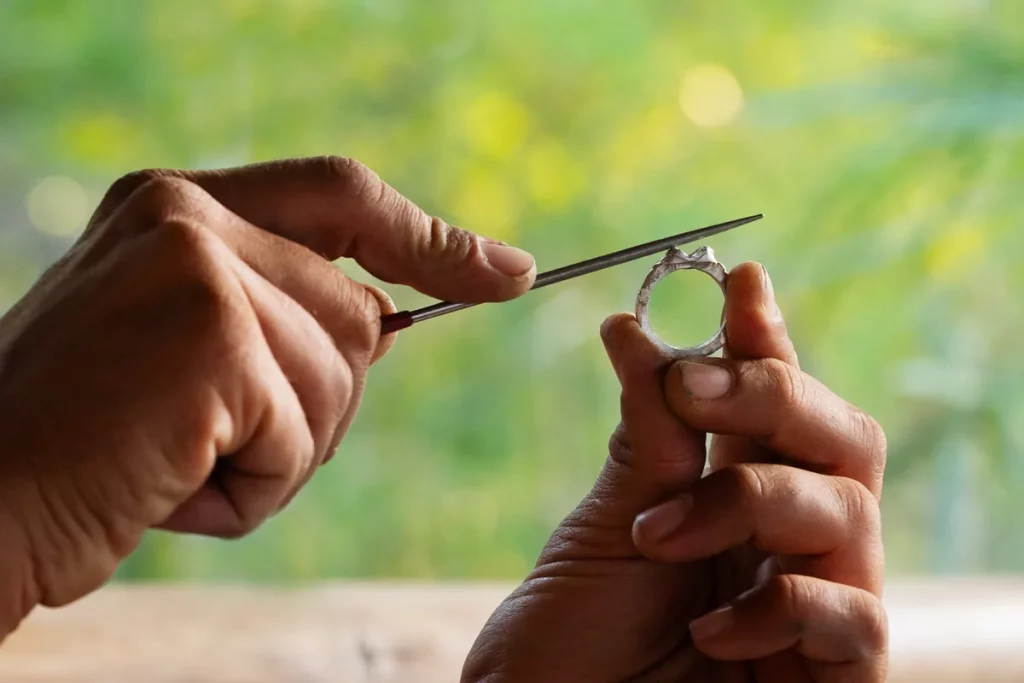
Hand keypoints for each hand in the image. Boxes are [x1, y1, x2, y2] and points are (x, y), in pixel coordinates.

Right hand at [0, 157, 535, 636]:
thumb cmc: (81, 442)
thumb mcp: (178, 352)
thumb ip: (274, 316)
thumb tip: (386, 322)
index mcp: (178, 206)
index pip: (343, 195)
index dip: (430, 238)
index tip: (506, 272)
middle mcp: (188, 218)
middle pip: (354, 318)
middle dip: (318, 406)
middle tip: (219, 442)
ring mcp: (199, 270)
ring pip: (339, 382)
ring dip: (280, 454)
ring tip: (178, 463)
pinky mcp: (210, 338)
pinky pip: (302, 434)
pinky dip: (256, 489)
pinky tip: (172, 487)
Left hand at [463, 263, 886, 682]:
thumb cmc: (571, 648)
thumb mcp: (606, 530)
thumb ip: (646, 441)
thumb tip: (633, 329)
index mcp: (731, 498)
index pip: (773, 405)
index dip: (765, 341)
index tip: (740, 282)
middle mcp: (785, 543)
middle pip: (841, 437)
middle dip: (777, 394)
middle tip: (702, 386)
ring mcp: (815, 608)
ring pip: (849, 509)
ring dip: (750, 501)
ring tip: (660, 537)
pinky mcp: (837, 677)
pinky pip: (859, 616)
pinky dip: (787, 605)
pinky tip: (712, 626)